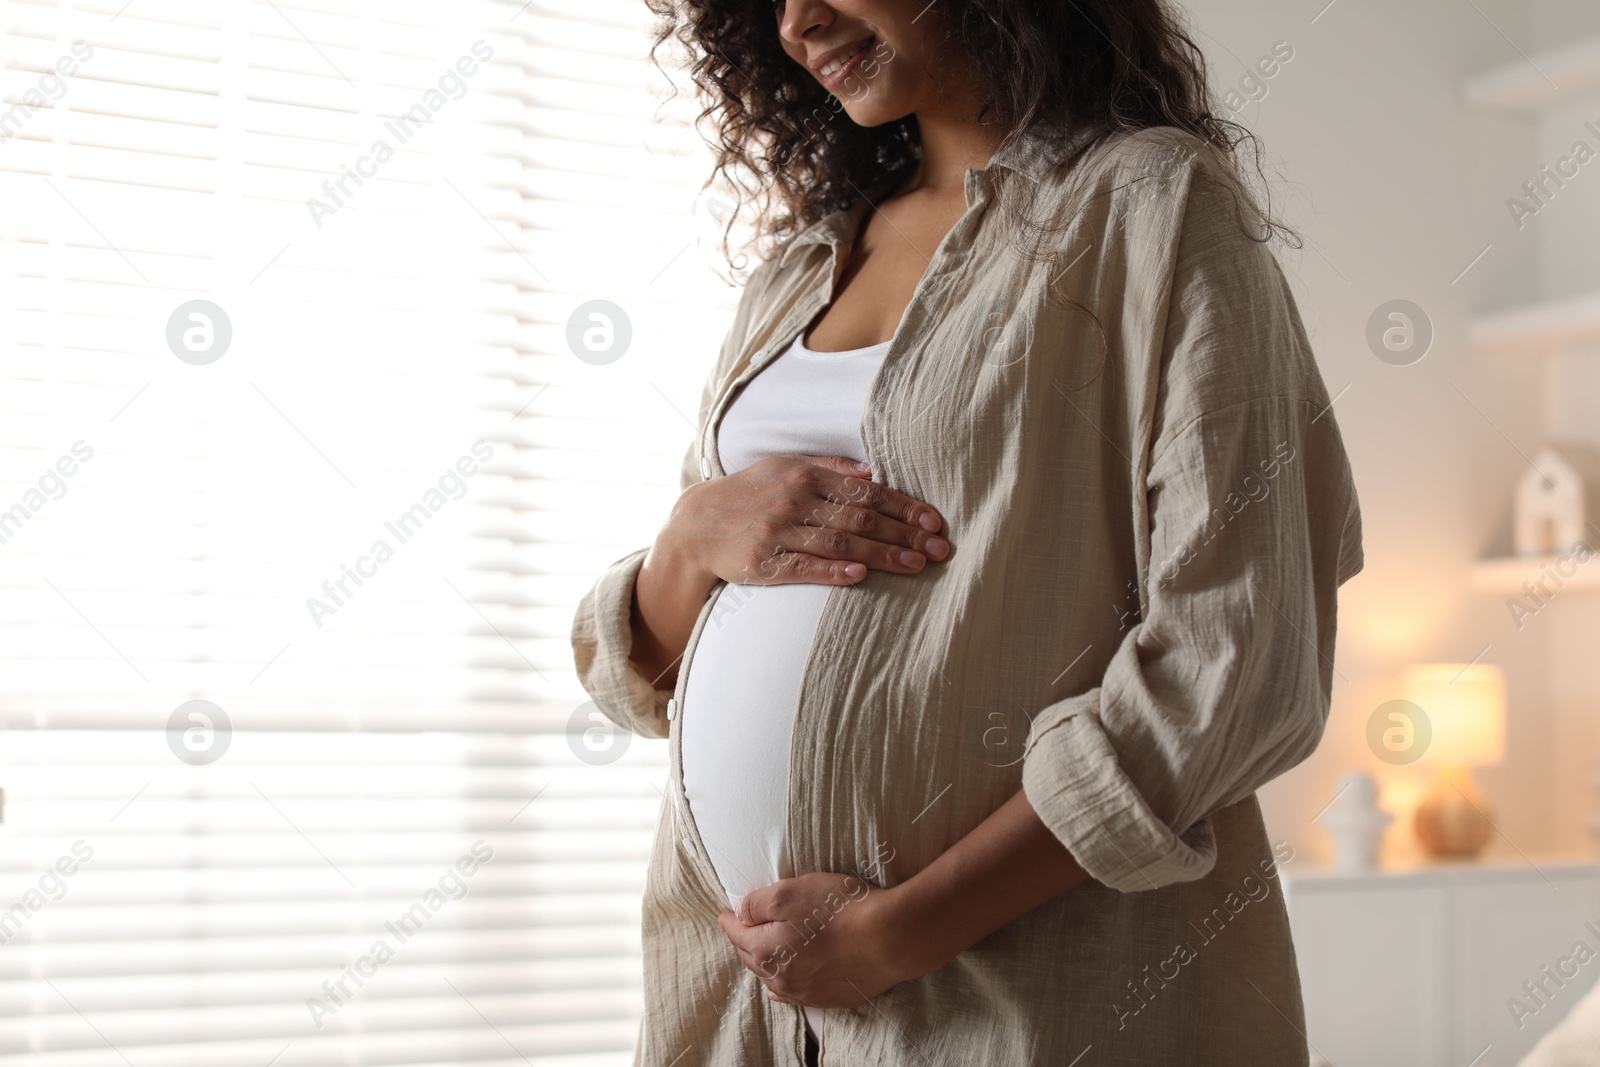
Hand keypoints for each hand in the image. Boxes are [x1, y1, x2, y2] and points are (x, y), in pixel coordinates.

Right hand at [666, 454, 949, 589]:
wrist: (696, 524)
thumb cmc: (750, 494)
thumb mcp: (784, 467)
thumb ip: (829, 468)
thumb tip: (871, 472)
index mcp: (804, 475)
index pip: (865, 492)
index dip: (902, 507)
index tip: (933, 521)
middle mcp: (793, 501)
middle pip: (859, 518)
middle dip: (903, 534)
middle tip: (939, 549)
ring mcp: (777, 533)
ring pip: (839, 544)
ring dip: (881, 556)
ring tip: (916, 566)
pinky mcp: (762, 563)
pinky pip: (803, 568)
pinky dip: (833, 571)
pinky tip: (861, 576)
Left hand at [717, 872, 920, 1007]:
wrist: (891, 938)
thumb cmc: (841, 909)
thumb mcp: (790, 892)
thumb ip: (757, 903)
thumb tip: (740, 913)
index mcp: (766, 951)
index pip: (736, 934)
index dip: (729, 920)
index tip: (725, 913)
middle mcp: (781, 978)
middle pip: (751, 958)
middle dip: (743, 941)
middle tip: (742, 927)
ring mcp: (806, 992)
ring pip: (772, 978)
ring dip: (763, 963)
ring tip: (759, 952)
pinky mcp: (830, 997)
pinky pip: (795, 996)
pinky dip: (783, 987)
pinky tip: (779, 989)